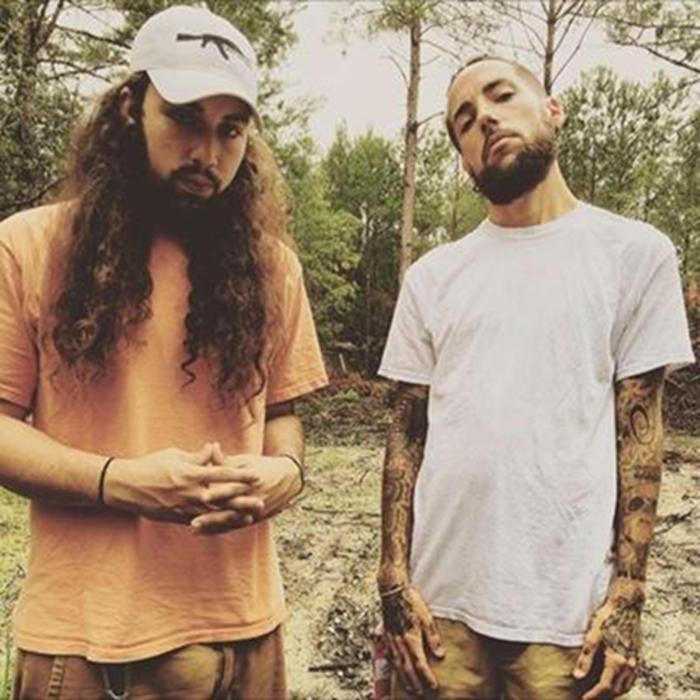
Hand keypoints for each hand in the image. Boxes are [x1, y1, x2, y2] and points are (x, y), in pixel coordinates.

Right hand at [105, 443, 259, 524]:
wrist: (126, 487)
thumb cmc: (151, 465)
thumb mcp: (175, 455)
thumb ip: (197, 456)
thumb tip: (214, 448)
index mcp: (191, 473)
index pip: (222, 474)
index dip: (241, 476)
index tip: (257, 476)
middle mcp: (190, 492)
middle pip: (223, 498)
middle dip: (243, 501)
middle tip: (262, 502)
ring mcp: (184, 508)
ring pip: (214, 514)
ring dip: (233, 516)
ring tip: (250, 517)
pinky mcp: (177, 518)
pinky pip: (201, 521)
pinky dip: (216, 523)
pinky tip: (227, 526)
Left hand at [189, 446, 301, 533]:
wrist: (289, 479)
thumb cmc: (264, 466)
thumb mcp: (247, 461)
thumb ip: (227, 459)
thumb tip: (211, 447)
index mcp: (251, 482)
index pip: (233, 488)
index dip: (219, 493)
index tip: (204, 495)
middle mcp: (253, 499)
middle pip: (230, 510)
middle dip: (213, 517)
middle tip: (194, 522)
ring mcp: (254, 511)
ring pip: (231, 521)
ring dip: (213, 526)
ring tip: (194, 529)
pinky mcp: (254, 519)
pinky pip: (235, 526)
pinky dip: (220, 529)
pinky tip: (204, 533)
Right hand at [380, 583, 444, 694]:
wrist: (392, 591)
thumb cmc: (411, 602)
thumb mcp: (427, 617)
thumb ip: (433, 637)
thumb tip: (440, 654)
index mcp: (411, 639)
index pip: (420, 664)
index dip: (427, 677)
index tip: (434, 686)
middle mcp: (400, 643)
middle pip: (407, 668)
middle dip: (414, 682)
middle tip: (420, 693)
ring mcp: (392, 640)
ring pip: (397, 664)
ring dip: (403, 678)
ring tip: (409, 687)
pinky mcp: (387, 635)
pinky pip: (390, 655)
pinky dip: (394, 666)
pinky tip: (396, 669)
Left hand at [574, 579, 644, 697]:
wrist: (626, 606)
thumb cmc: (607, 618)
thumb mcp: (592, 635)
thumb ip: (585, 658)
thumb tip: (577, 676)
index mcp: (616, 661)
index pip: (605, 687)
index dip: (594, 695)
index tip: (584, 699)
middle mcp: (629, 664)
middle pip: (617, 690)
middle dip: (604, 696)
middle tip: (591, 697)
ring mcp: (636, 661)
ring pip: (627, 686)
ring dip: (615, 692)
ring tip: (602, 693)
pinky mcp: (639, 656)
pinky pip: (633, 678)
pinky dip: (624, 684)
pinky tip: (615, 681)